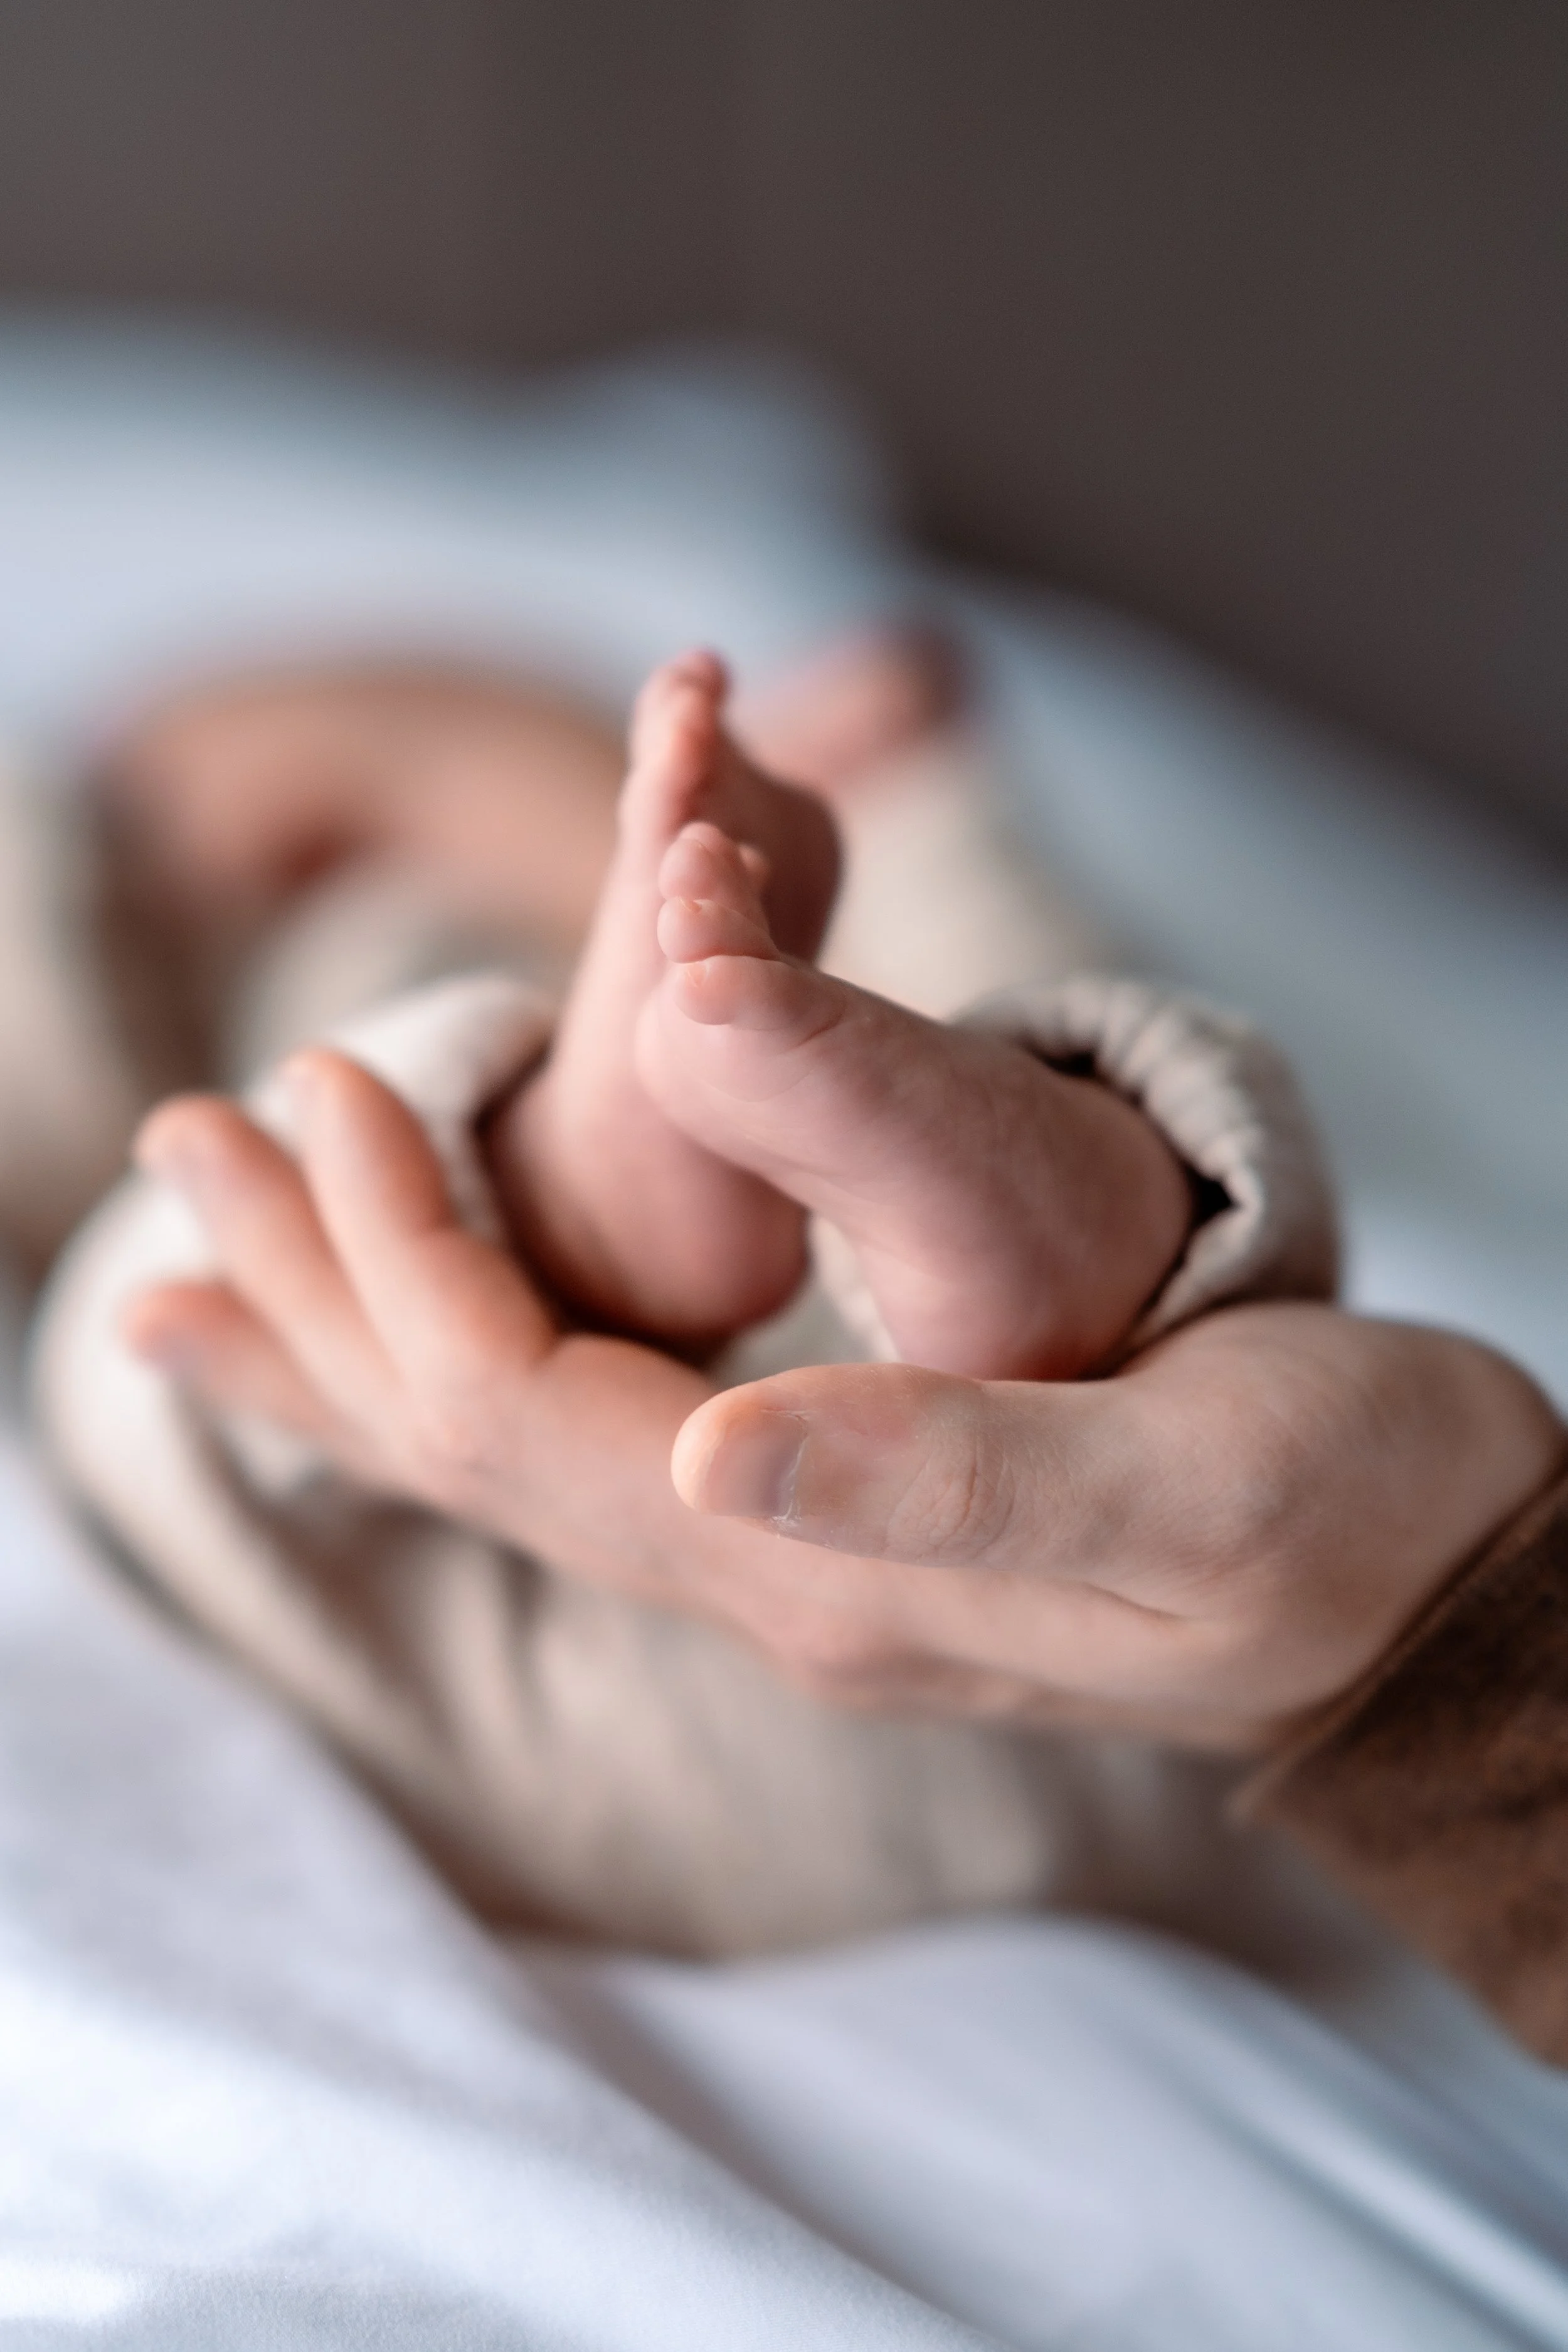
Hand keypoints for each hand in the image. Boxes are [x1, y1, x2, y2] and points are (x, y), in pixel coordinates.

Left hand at [128, 1052, 1564, 1749]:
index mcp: (826, 1565)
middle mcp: (771, 1575)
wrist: (1442, 1582)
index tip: (319, 1081)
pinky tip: (429, 1333)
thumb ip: (953, 1482)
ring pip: (509, 1446)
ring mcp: (794, 1556)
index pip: (525, 1411)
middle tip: (177, 1148)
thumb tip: (710, 1459)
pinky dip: (474, 1364)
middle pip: (467, 1440)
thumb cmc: (1354, 1508)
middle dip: (311, 1294)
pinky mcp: (837, 1513)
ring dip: (360, 1337)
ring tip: (212, 1259)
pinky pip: (592, 1440)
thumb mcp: (1189, 1483)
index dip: (401, 1250)